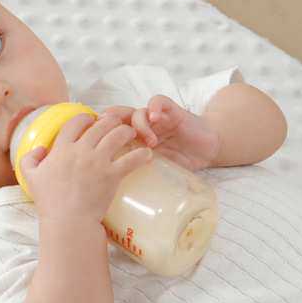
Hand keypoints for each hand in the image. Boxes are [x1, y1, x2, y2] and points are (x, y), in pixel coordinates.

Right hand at [18, 111, 152, 223]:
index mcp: (62, 149)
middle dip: (111, 121)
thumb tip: (41, 149)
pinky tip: (147, 155)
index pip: (76, 122)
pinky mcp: (113, 175)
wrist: (68, 221)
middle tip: (116, 125)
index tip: (92, 121)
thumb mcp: (30, 178)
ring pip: (119, 135)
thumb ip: (29, 159)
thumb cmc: (49, 202)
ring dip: (128, 131)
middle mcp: (81, 150)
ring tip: (133, 134)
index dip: (86, 118)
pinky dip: (142, 154)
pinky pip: (133, 158)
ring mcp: (98, 161)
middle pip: (101, 124)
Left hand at [100, 97, 220, 171]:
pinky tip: (156, 118)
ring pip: (137, 112)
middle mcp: (142, 127)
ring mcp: (156, 118)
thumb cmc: (180, 161)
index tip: (94, 148)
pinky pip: (158, 102)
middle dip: (111, 126)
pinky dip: (154, 107)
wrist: (206, 150)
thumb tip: (114, 200)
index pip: (110, 134)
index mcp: (133, 141)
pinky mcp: (171, 111)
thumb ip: (140, 174)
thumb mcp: (155, 170)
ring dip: (139, 125)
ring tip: (150, 142)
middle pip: (118, 119)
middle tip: (112, 138)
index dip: (100, 137)